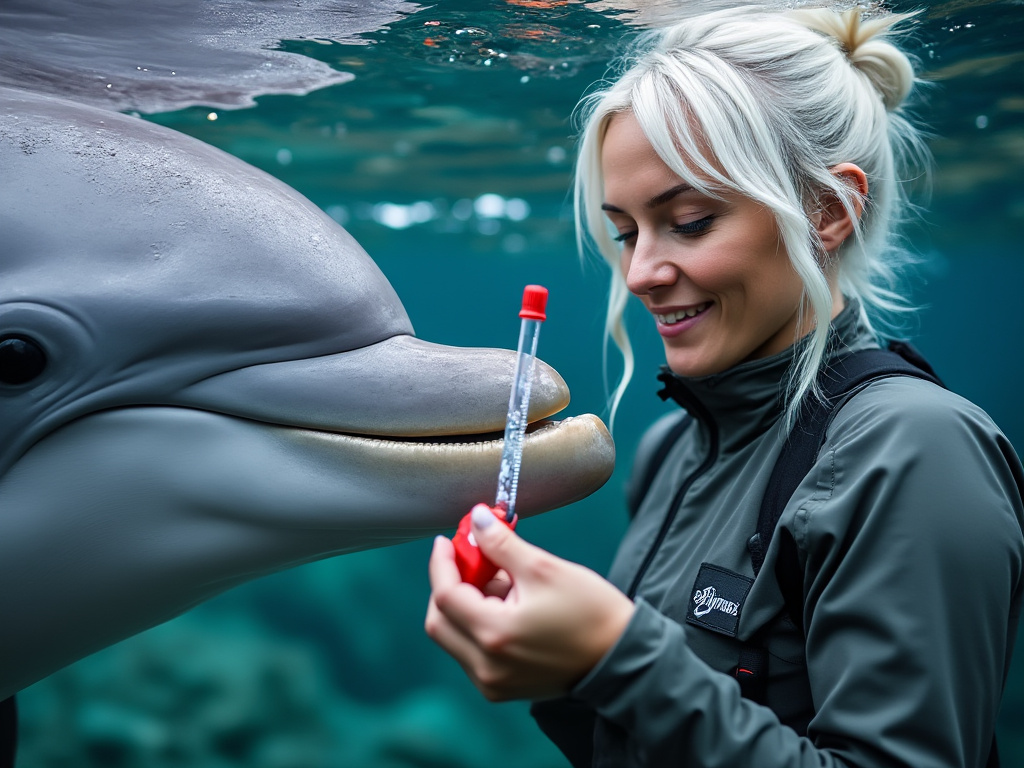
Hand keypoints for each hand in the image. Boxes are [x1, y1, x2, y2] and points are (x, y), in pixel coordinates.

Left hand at [425, 504, 634, 700]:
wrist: (621, 657)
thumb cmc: (590, 612)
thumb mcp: (544, 568)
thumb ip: (502, 544)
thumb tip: (477, 519)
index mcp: (495, 634)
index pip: (445, 595)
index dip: (442, 563)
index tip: (447, 540)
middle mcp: (486, 666)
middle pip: (440, 621)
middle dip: (450, 584)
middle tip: (470, 558)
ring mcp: (492, 682)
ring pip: (454, 637)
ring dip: (465, 605)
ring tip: (499, 581)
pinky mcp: (502, 688)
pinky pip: (472, 653)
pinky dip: (477, 625)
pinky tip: (505, 606)